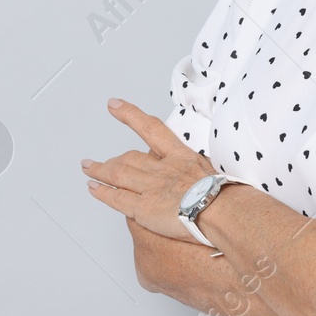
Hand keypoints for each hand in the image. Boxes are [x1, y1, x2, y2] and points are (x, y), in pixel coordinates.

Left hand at [82, 98, 224, 241]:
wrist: (224, 210)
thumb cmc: (227, 198)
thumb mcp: (217, 175)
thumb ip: (204, 176)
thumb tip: (208, 182)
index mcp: (181, 157)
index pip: (151, 129)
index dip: (130, 115)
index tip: (114, 105)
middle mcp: (162, 168)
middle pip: (129, 157)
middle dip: (112, 158)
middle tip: (98, 160)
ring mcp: (151, 186)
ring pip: (118, 174)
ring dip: (100, 170)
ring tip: (88, 168)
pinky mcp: (144, 207)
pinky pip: (117, 197)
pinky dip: (103, 192)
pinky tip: (93, 188)